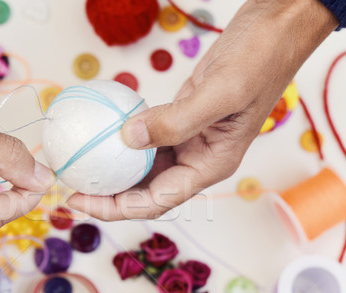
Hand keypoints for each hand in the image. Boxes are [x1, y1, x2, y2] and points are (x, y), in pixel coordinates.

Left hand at [68, 0, 335, 219]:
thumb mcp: (220, 92)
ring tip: (79, 168)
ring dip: (113, 171)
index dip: (117, 208)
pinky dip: (122, 142)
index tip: (82, 201)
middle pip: (146, 192)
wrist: (275, 31)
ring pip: (143, 168)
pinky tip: (100, 138)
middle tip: (71, 189)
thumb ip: (176, 122)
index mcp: (211, 166)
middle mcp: (198, 160)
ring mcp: (189, 141)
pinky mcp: (179, 121)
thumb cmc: (260, 61)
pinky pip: (145, 139)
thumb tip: (127, 140)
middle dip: (109, 196)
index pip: (158, 201)